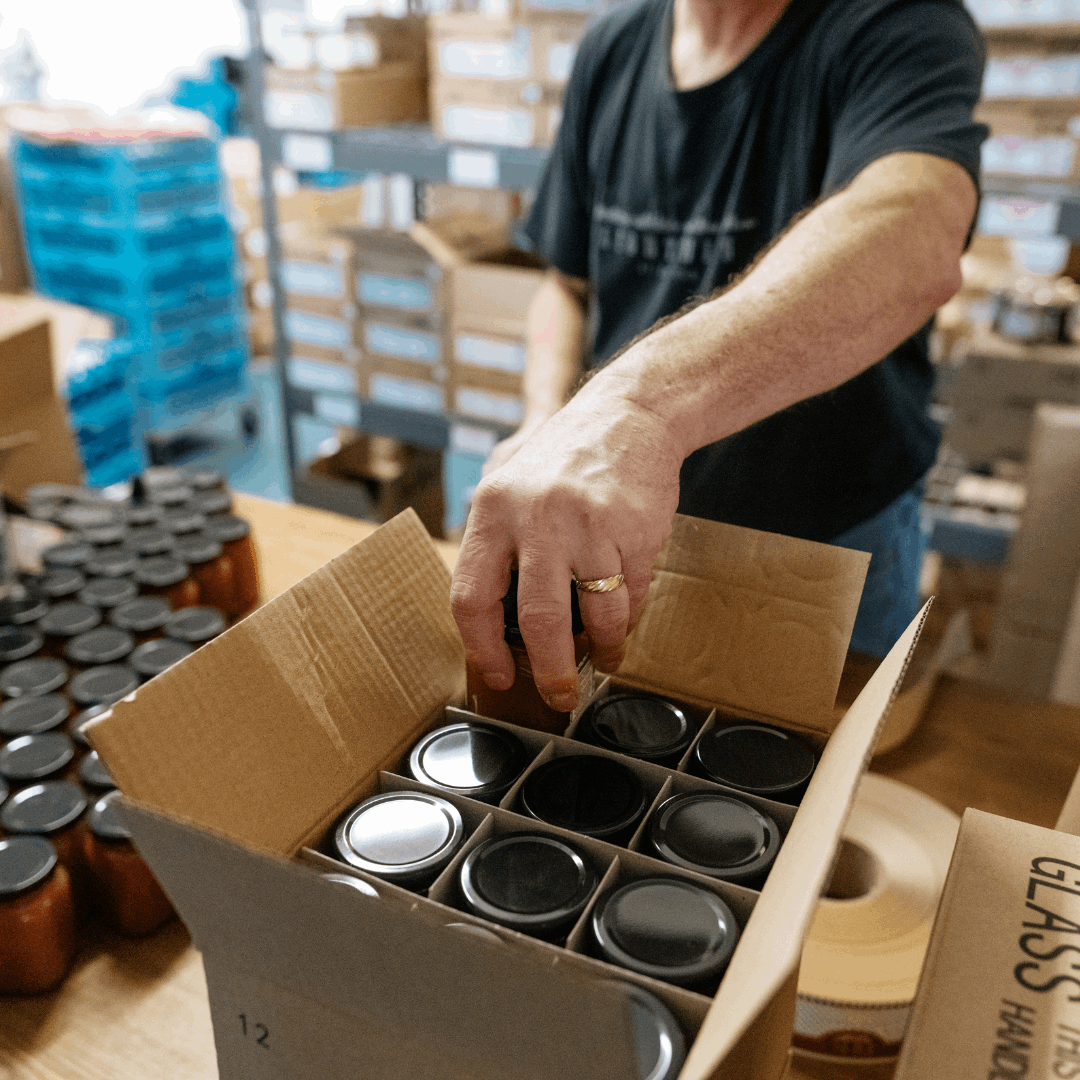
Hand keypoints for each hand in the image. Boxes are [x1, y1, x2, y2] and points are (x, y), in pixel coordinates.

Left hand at [450, 374, 682, 711]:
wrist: (629, 414)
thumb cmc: (563, 461)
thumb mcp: (509, 488)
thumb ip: (494, 546)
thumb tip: (485, 623)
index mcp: (492, 510)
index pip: (471, 597)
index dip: (482, 649)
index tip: (499, 675)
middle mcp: (537, 516)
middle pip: (539, 620)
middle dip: (551, 671)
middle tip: (559, 696)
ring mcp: (590, 523)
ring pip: (597, 614)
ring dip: (603, 648)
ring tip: (605, 657)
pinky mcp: (636, 528)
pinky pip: (632, 594)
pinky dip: (629, 615)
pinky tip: (624, 615)